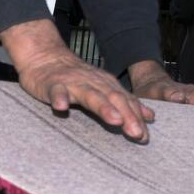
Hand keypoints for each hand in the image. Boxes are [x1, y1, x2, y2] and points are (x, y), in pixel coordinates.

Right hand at [0, 19, 154, 141]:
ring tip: (115, 120)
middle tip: (137, 134)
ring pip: (90, 95)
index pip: (126, 101)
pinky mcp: (53, 84)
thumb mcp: (103, 88)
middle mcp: (93, 83)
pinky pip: (57, 91)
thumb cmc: (75, 78)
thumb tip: (149, 116)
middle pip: (114, 99)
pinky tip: (61, 107)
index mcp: (107, 85)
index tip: (145, 136)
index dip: (137, 117)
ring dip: (104, 107)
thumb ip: (124, 102)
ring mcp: (73, 83)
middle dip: (127, 116)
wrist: (44, 57)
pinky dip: (60, 98)